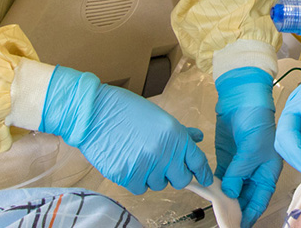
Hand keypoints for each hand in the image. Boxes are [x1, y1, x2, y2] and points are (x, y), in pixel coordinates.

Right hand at [40, 66, 211, 194]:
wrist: (95, 113)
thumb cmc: (127, 111)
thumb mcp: (159, 117)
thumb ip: (180, 132)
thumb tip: (197, 138)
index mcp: (175, 136)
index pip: (197, 162)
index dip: (202, 173)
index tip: (205, 179)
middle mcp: (164, 153)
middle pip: (181, 180)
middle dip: (175, 175)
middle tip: (164, 166)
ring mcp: (146, 166)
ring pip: (159, 184)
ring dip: (153, 176)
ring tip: (140, 157)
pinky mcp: (127, 176)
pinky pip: (140, 188)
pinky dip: (136, 180)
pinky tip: (130, 163)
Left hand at [214, 67, 281, 227]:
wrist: (243, 99)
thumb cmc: (256, 121)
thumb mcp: (251, 149)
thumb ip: (240, 173)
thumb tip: (231, 194)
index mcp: (269, 171)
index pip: (260, 200)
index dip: (250, 214)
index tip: (239, 226)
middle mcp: (256, 172)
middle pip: (246, 198)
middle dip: (236, 210)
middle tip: (224, 221)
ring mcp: (241, 166)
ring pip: (233, 190)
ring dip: (225, 200)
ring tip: (216, 212)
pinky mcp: (227, 159)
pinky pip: (222, 179)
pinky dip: (216, 187)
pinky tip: (210, 195)